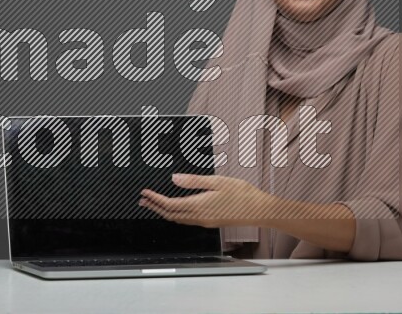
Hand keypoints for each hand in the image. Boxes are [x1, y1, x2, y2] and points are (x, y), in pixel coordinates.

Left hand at [138, 173, 276, 227]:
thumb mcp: (217, 181)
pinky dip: (176, 215)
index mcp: (199, 205)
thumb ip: (194, 181)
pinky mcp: (210, 222)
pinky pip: (187, 221)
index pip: (170, 205)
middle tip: (143, 200)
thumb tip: (174, 179)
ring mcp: (205, 221)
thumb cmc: (242, 193)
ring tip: (154, 204)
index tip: (145, 193)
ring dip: (164, 211)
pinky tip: (175, 209)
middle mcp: (200, 217)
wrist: (259, 209)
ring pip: (178, 219)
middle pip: (171, 214)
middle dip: (155, 207)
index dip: (155, 199)